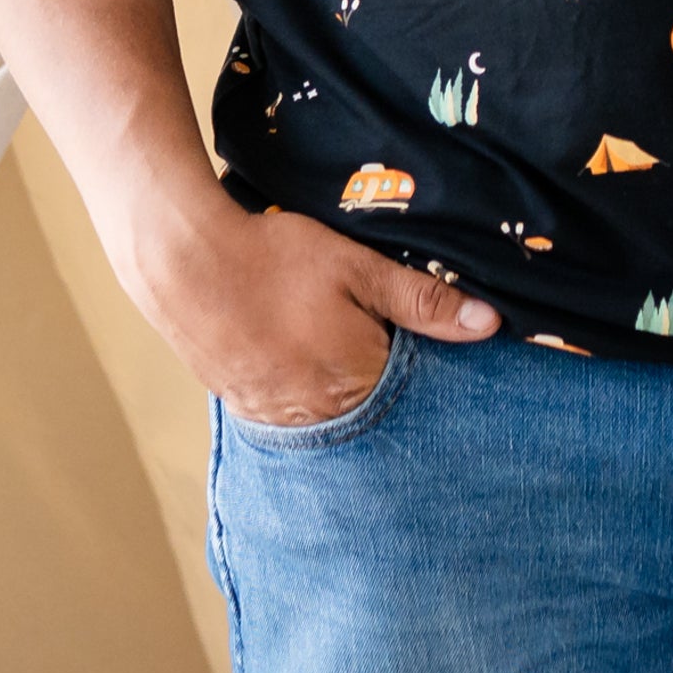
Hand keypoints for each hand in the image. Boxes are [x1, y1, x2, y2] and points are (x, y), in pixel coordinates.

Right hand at [134, 192, 500, 427]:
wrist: (182, 261)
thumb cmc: (276, 258)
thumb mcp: (358, 267)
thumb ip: (422, 300)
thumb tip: (490, 325)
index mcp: (357, 380)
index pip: (413, 389)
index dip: (418, 360)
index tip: (413, 334)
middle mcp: (319, 413)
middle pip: (372, 405)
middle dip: (380, 375)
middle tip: (364, 329)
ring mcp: (277, 415)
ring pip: (331, 411)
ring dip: (338, 383)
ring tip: (325, 337)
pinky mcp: (244, 406)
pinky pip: (290, 411)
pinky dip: (302, 388)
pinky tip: (295, 353)